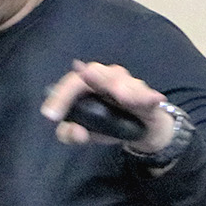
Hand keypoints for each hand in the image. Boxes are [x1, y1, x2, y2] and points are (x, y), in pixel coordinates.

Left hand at [40, 60, 175, 155]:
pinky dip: (148, 97)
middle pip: (97, 71)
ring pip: (122, 79)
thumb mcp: (85, 133)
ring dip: (121, 85)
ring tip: (121, 95)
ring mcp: (129, 83)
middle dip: (93, 78)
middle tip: (87, 76)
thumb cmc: (109, 124)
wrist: (141, 129)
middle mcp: (107, 77)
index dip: (60, 97)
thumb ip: (71, 134)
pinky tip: (153, 99)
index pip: (71, 83)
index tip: (52, 116)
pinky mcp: (148, 96)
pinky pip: (148, 95)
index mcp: (87, 84)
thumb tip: (75, 131)